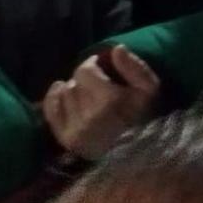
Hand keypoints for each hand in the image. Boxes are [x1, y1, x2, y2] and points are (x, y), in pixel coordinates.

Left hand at [41, 48, 159, 161]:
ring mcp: (75, 128)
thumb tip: (115, 49)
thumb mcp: (151, 89)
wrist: (139, 153)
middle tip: (95, 82)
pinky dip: (54, 99)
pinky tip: (61, 91)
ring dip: (73, 90)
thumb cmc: (147, 117)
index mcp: (110, 99)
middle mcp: (88, 114)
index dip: (92, 63)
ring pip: (64, 95)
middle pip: (73, 82)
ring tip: (86, 93)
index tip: (100, 65)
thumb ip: (134, 67)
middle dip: (84, 79)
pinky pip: (51, 112)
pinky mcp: (67, 139)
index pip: (85, 71)